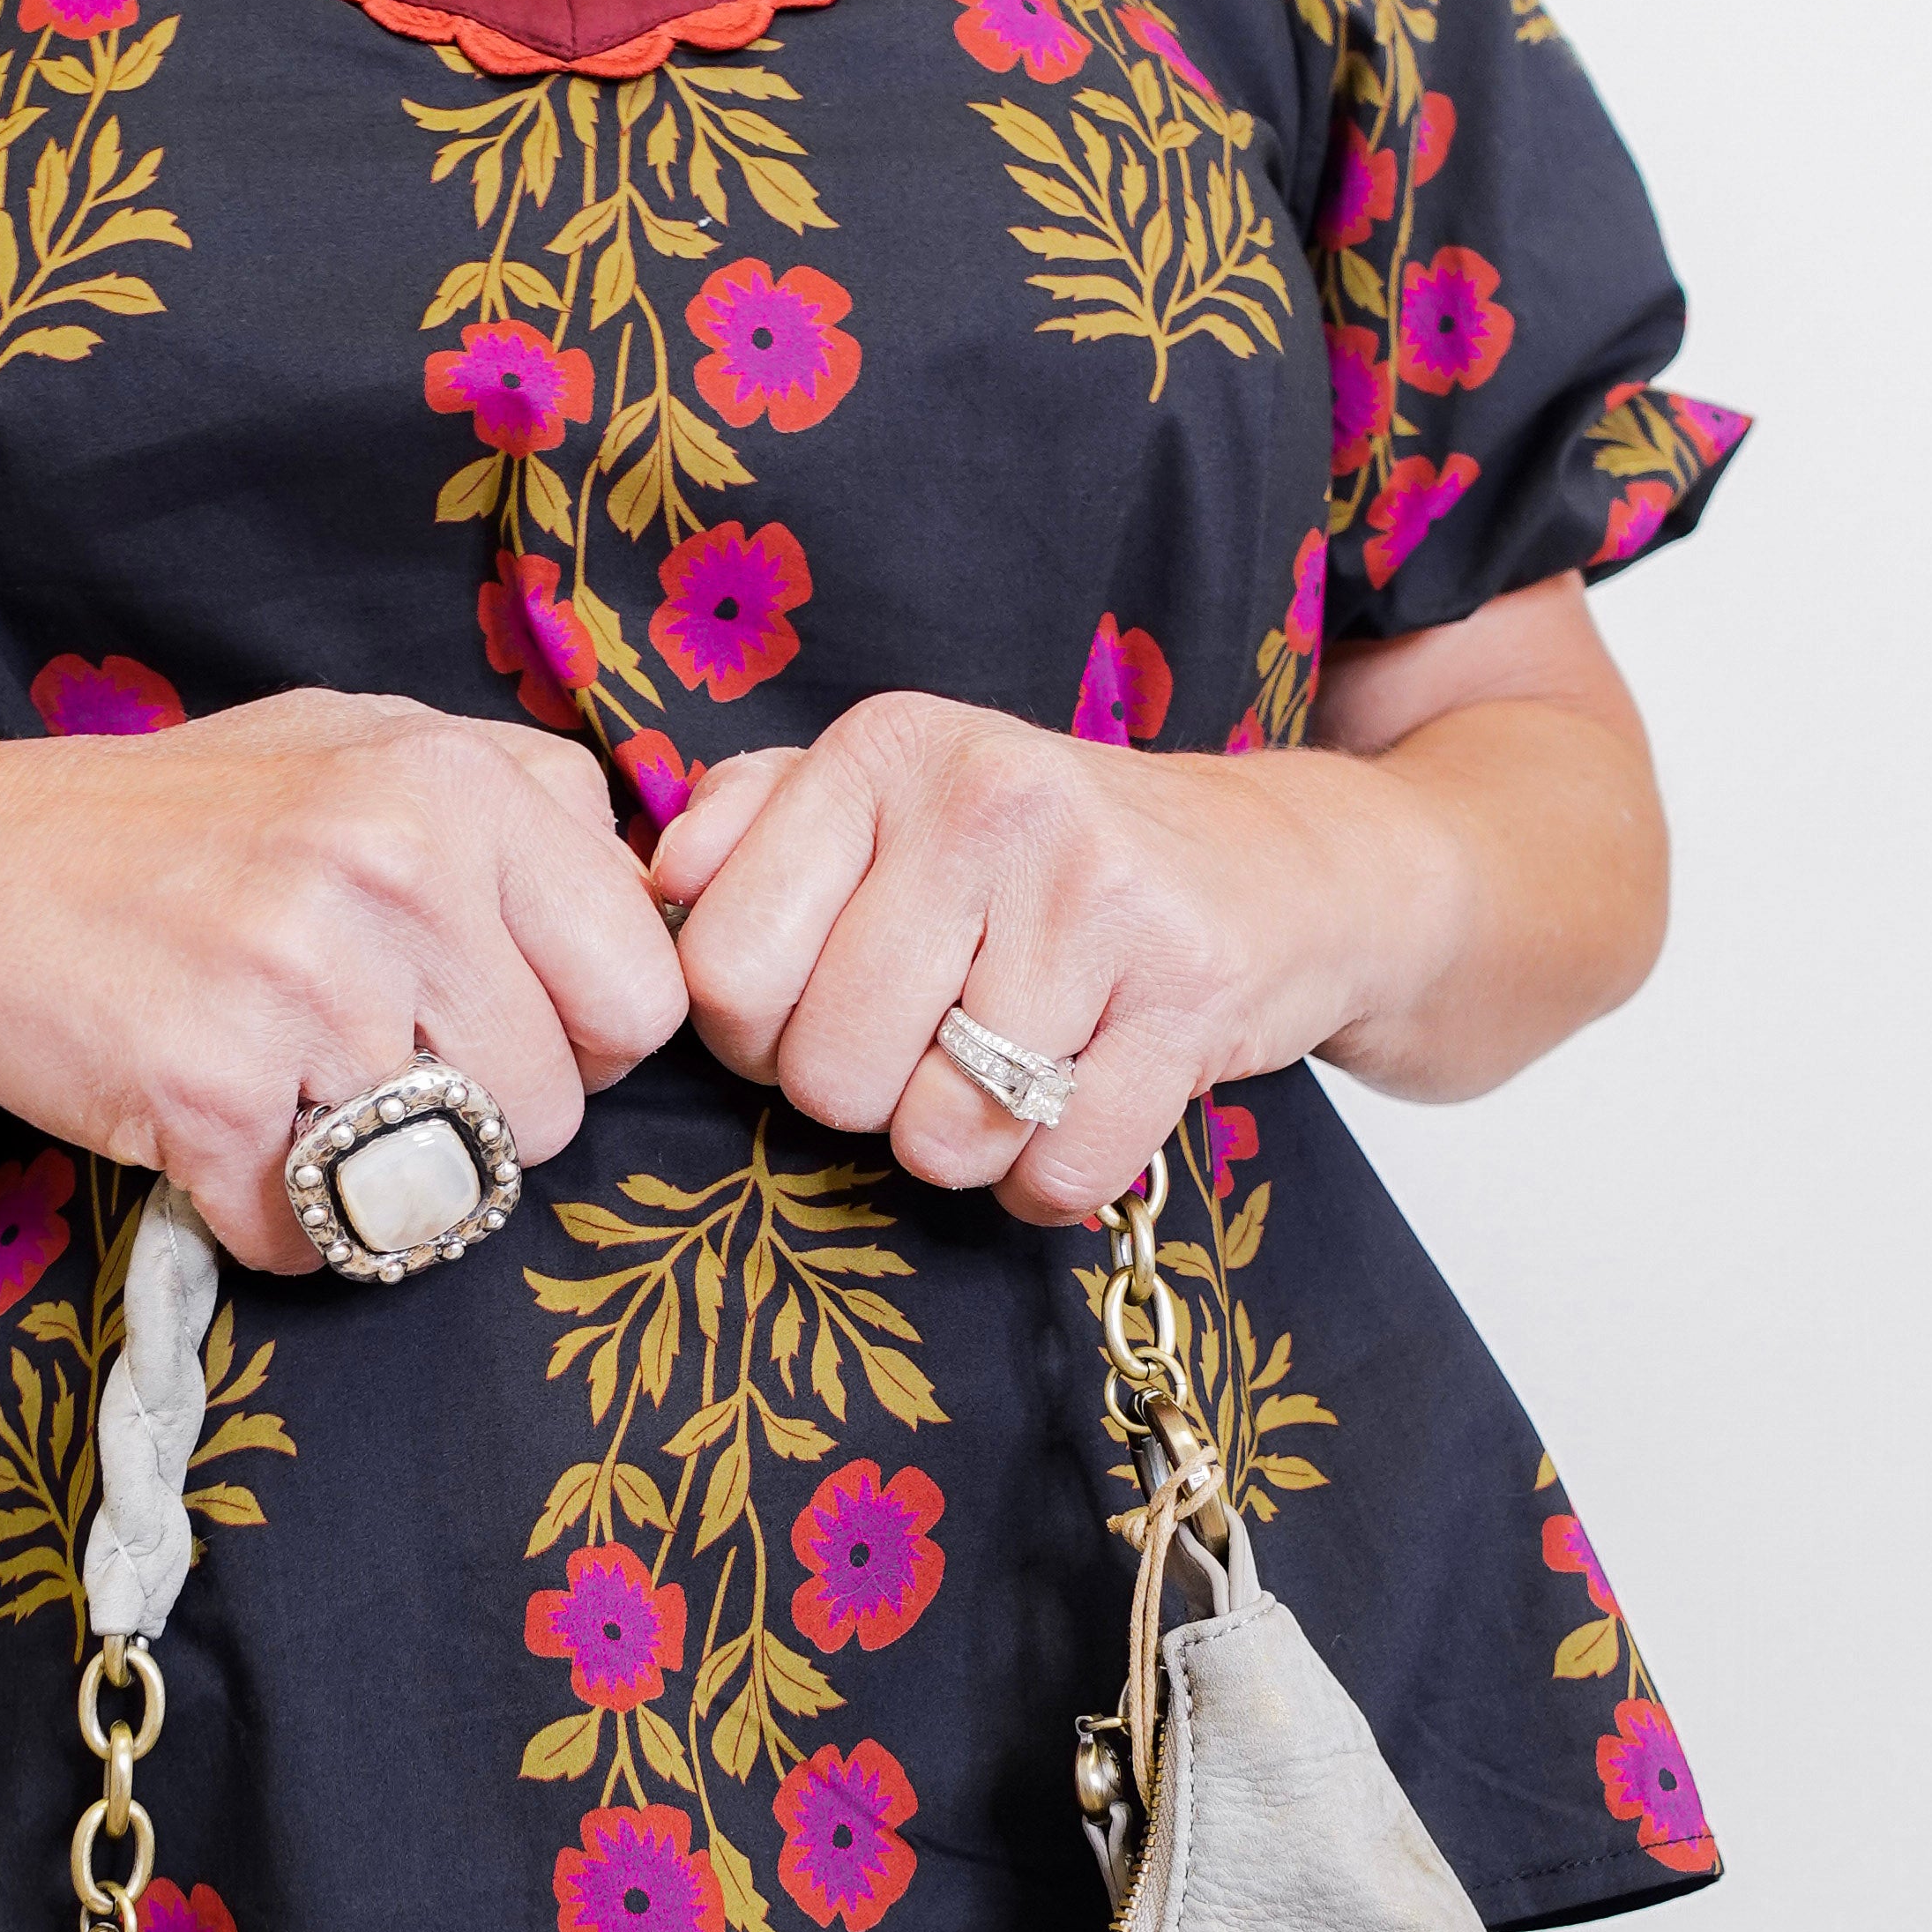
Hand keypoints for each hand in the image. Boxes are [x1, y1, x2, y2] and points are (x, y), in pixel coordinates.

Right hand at [0, 689, 689, 1271]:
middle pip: (555, 1108)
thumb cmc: (183, 825)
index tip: (497, 1022)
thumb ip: (522, 808)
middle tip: (371, 1064)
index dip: (583, 1037)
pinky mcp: (212, 1089)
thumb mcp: (366, 747)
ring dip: (376, 1176)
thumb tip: (662, 896)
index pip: (644, 990)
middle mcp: (392, 867)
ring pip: (450, 1186)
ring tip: (292, 1089)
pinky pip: (321, 1239)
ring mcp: (300, 982)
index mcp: (455, 781)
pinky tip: (221, 1133)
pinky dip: (274, 1220)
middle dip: (479, 1118)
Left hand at [647, 691, 1408, 1227]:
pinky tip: (1085, 1099)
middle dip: (870, 1097)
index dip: (757, 1036)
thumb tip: (655, 883)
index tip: (821, 1008)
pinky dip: (1057, 1179)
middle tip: (937, 1042)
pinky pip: (1055, 1174)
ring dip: (966, 1144)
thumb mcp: (893, 798)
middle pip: (827, 1076)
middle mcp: (987, 801)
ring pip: (937, 1138)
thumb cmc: (1043, 858)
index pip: (724, 973)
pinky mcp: (1189, 992)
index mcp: (886, 752)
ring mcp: (1096, 895)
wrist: (1277, 865)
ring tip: (1017, 1064)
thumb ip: (752, 823)